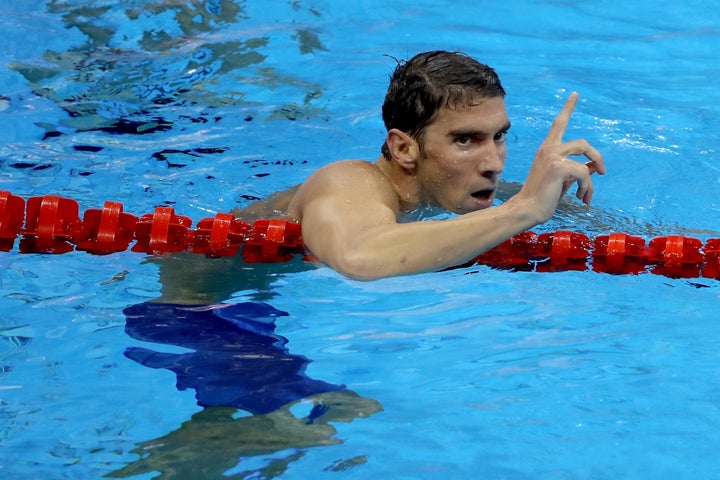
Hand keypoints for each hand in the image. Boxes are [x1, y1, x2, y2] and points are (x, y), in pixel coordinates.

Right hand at [513, 92, 605, 223]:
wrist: (527, 210)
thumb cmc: (543, 198)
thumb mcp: (563, 181)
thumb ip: (578, 170)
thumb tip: (596, 167)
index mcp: (547, 149)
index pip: (559, 124)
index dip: (568, 108)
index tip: (575, 94)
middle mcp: (548, 149)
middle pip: (583, 143)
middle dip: (596, 158)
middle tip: (603, 173)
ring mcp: (552, 156)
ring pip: (586, 158)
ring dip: (591, 180)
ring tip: (585, 195)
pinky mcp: (558, 167)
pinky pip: (584, 173)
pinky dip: (587, 187)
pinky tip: (580, 199)